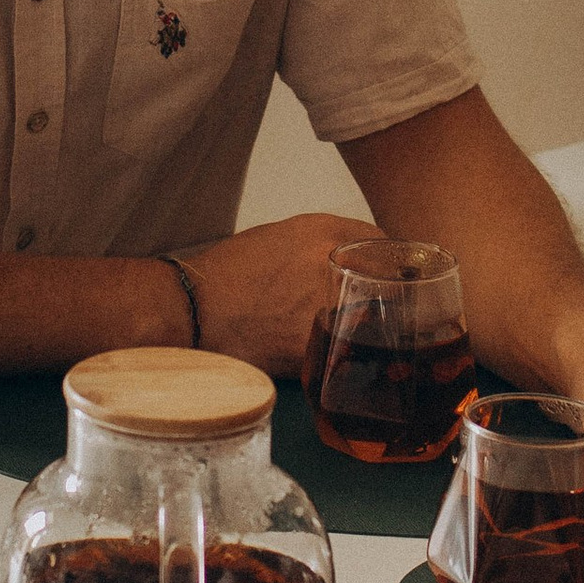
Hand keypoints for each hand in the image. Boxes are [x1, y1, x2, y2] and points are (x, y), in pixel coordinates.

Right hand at [175, 213, 381, 373]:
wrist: (196, 312)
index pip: (380, 240)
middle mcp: (331, 262)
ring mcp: (328, 303)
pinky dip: (346, 351)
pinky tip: (331, 351)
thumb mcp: (278, 237)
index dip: (384, 259)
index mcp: (321, 231)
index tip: (383, 272)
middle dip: (382, 294)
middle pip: (387, 280)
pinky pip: (350, 347)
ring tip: (352, 332)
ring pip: (375, 317)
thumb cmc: (230, 275)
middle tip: (371, 306)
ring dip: (370, 326)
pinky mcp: (319, 342)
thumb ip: (322, 242)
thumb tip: (356, 258)